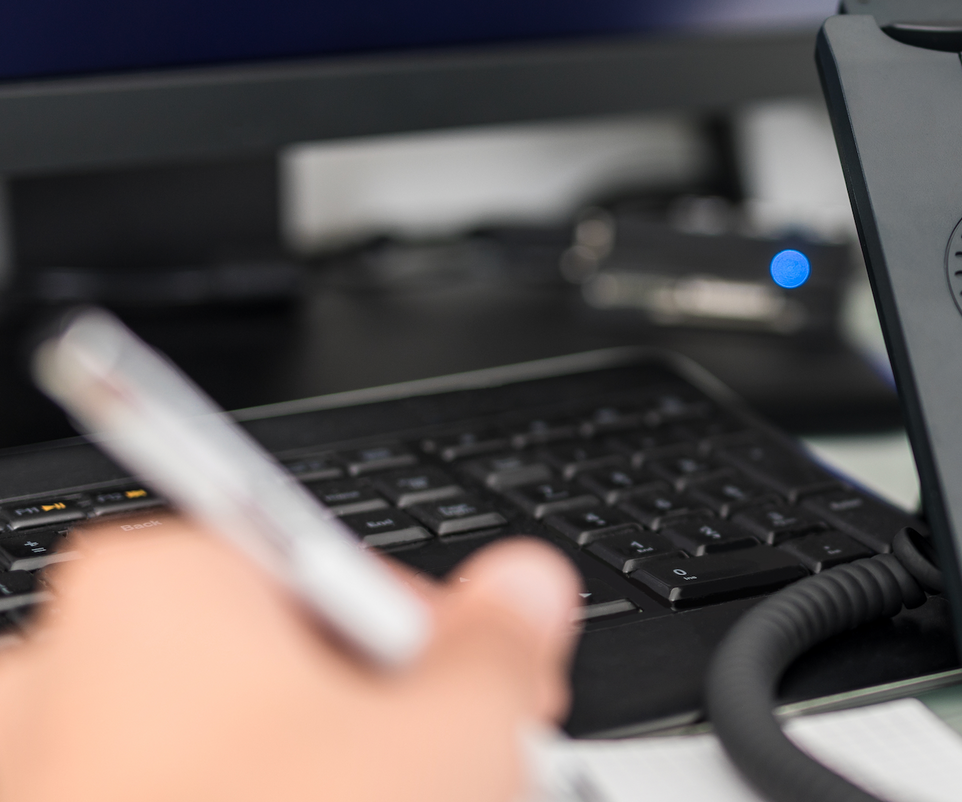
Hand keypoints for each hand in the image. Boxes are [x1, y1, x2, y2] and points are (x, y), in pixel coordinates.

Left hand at [0, 521, 579, 801]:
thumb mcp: (454, 732)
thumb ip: (500, 645)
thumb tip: (523, 589)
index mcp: (155, 590)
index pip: (341, 574)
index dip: (444, 643)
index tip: (498, 696)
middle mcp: (69, 674)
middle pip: (283, 674)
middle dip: (380, 731)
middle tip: (463, 783)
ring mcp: (45, 781)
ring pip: (232, 763)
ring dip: (331, 788)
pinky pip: (185, 801)